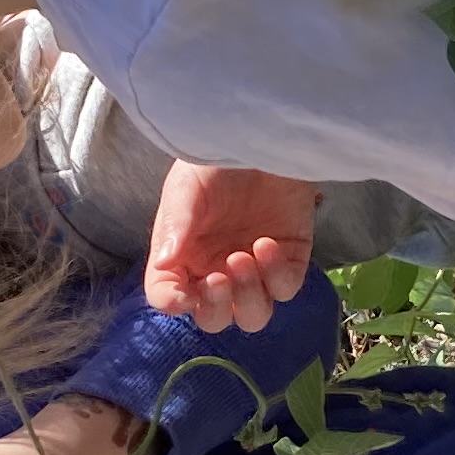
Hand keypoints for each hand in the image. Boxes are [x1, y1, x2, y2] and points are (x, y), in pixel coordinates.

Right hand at [147, 163, 318, 330]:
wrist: (265, 136)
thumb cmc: (217, 160)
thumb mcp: (186, 187)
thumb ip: (175, 225)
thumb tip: (165, 263)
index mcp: (182, 257)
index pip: (168, 297)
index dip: (173, 303)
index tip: (184, 294)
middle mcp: (216, 269)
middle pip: (214, 318)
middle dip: (215, 306)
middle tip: (220, 276)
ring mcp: (255, 270)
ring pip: (253, 315)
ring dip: (248, 297)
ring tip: (244, 256)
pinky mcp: (289, 260)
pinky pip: (286, 289)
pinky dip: (277, 275)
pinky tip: (267, 242)